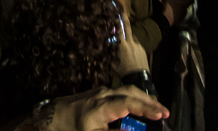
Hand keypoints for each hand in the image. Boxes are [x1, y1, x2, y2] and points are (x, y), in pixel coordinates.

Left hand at [41, 85, 168, 130]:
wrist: (51, 116)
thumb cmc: (70, 128)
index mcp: (101, 106)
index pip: (128, 103)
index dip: (145, 108)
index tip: (161, 114)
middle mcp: (103, 95)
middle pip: (131, 93)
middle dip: (150, 102)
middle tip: (165, 112)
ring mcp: (101, 92)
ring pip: (127, 90)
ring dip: (144, 98)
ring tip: (158, 109)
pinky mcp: (100, 94)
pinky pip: (122, 92)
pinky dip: (135, 97)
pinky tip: (142, 105)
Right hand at [113, 15, 147, 77]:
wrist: (139, 78)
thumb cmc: (124, 71)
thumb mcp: (113, 64)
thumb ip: (110, 55)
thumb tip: (105, 48)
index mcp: (122, 46)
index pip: (119, 31)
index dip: (117, 22)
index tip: (115, 15)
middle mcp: (131, 43)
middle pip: (128, 28)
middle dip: (125, 18)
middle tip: (123, 11)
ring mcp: (138, 46)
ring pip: (133, 37)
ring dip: (129, 37)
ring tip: (127, 43)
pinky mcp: (143, 50)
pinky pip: (137, 44)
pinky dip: (134, 45)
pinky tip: (132, 52)